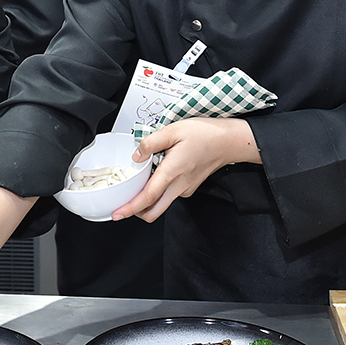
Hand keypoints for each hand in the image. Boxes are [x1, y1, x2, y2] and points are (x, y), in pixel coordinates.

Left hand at [114, 118, 260, 221]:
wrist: (228, 142)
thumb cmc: (205, 135)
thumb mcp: (174, 130)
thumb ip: (151, 142)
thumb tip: (136, 155)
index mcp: (172, 172)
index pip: (147, 197)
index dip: (130, 208)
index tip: (117, 214)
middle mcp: (178, 185)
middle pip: (154, 211)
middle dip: (135, 213)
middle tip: (121, 207)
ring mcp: (185, 189)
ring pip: (161, 204)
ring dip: (147, 201)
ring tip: (137, 185)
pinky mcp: (189, 188)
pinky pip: (169, 195)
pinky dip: (159, 192)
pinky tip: (156, 176)